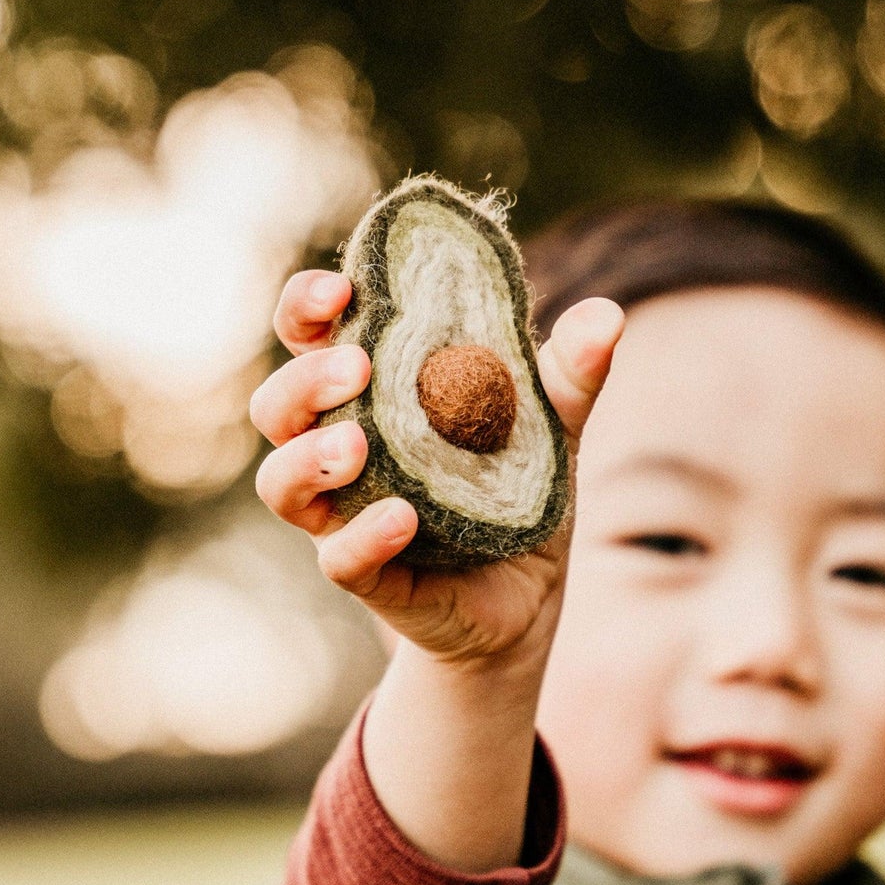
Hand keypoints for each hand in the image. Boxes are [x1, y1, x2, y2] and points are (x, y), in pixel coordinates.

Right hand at [250, 269, 623, 665]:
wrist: (531, 594)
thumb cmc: (520, 488)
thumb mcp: (554, 425)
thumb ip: (572, 372)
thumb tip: (607, 316)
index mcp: (372, 394)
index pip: (310, 337)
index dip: (305, 306)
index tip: (339, 289)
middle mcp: (341, 449)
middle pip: (277, 406)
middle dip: (303, 379)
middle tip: (356, 367)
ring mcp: (345, 514)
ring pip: (282, 484)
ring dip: (308, 459)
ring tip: (356, 447)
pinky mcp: (369, 575)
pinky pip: (340, 557)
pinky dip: (365, 535)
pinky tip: (403, 517)